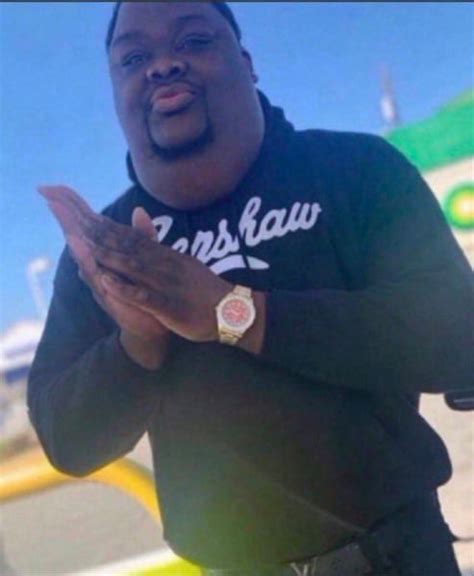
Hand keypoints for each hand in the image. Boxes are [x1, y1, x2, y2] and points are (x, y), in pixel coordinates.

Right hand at [40, 185, 169, 367]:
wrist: (153, 325)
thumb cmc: (144, 290)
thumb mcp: (145, 258)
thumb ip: (142, 236)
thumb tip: (139, 210)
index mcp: (106, 253)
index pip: (87, 225)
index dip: (72, 205)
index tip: (55, 185)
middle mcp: (97, 265)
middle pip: (77, 236)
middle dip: (64, 215)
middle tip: (47, 192)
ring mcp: (100, 281)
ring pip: (83, 258)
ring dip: (73, 238)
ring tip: (61, 219)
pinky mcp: (108, 297)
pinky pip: (98, 282)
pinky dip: (90, 268)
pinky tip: (83, 258)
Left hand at [86, 216, 231, 342]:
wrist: (232, 310)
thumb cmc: (205, 290)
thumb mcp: (183, 262)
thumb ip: (158, 242)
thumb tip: (139, 213)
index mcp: (167, 256)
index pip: (134, 238)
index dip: (109, 228)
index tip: (86, 217)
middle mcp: (165, 265)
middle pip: (130, 247)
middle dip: (103, 237)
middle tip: (77, 223)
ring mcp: (167, 285)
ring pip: (134, 268)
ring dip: (110, 258)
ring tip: (86, 248)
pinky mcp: (170, 306)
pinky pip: (144, 296)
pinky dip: (125, 288)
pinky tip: (108, 283)